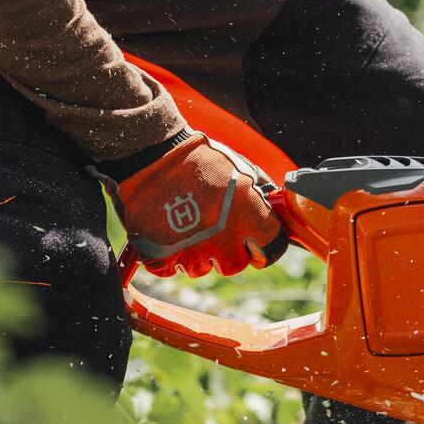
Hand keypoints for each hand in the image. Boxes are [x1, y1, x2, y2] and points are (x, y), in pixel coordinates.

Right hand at [111, 134, 286, 278]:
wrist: (152, 153)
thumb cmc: (197, 157)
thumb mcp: (238, 168)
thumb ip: (256, 192)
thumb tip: (268, 204)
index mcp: (248, 217)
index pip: (271, 248)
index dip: (263, 247)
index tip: (254, 243)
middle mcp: (224, 240)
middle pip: (233, 265)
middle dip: (225, 253)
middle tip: (211, 231)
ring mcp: (192, 251)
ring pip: (199, 269)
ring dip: (193, 254)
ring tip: (183, 226)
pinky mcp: (161, 256)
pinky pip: (168, 269)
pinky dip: (165, 258)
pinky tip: (164, 235)